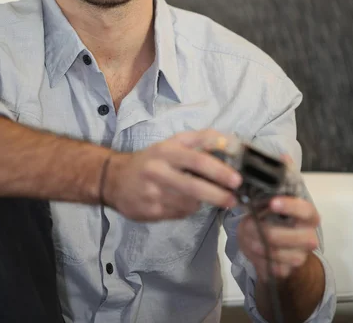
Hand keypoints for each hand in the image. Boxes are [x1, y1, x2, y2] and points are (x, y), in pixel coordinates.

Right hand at [103, 129, 240, 220]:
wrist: (115, 179)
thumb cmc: (152, 158)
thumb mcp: (173, 142)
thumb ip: (202, 139)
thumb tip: (230, 141)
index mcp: (166, 151)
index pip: (196, 160)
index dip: (218, 170)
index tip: (236, 180)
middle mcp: (158, 171)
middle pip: (193, 187)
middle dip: (217, 195)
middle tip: (234, 199)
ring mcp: (153, 194)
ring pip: (188, 204)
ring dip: (202, 202)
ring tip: (204, 196)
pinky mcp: (150, 212)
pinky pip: (178, 214)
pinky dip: (187, 209)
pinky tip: (184, 202)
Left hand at [237, 196, 319, 281]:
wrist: (275, 246)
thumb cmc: (273, 218)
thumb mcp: (269, 205)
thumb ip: (264, 202)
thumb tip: (249, 202)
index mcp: (309, 216)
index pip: (305, 210)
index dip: (289, 206)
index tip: (272, 203)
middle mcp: (310, 237)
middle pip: (288, 236)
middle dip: (262, 230)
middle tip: (247, 224)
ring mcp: (301, 257)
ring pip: (275, 252)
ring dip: (254, 243)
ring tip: (245, 234)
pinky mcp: (288, 270)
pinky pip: (268, 265)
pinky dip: (255, 256)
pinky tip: (251, 247)